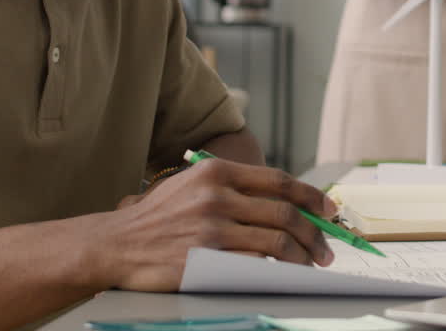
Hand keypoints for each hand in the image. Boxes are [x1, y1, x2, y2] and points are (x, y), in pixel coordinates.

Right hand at [94, 156, 336, 291]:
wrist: (115, 243)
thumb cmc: (156, 217)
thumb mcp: (191, 185)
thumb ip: (231, 187)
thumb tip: (281, 201)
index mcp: (216, 172)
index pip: (279, 180)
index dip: (311, 195)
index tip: (329, 209)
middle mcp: (217, 195)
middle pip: (284, 212)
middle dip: (314, 233)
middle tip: (326, 249)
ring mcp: (212, 227)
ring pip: (277, 240)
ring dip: (301, 256)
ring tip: (309, 266)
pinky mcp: (206, 257)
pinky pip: (256, 263)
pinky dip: (276, 269)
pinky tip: (282, 274)